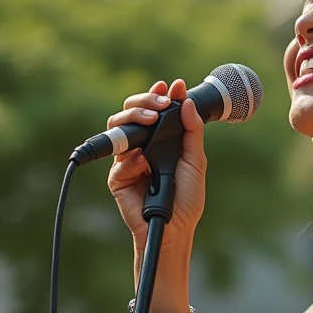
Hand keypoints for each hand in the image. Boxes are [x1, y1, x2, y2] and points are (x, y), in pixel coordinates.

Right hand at [106, 79, 206, 253]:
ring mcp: (127, 161)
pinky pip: (118, 161)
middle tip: (160, 100)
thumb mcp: (195, 161)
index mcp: (159, 140)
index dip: (158, 94)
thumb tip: (186, 101)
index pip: (153, 110)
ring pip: (117, 128)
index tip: (170, 84)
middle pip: (130, 113)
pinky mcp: (117, 179)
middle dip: (143, 100)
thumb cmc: (187, 199)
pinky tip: (145, 160)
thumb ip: (192, 131)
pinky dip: (132, 158)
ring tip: (152, 118)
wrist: (176, 228)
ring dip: (133, 117)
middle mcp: (141, 146)